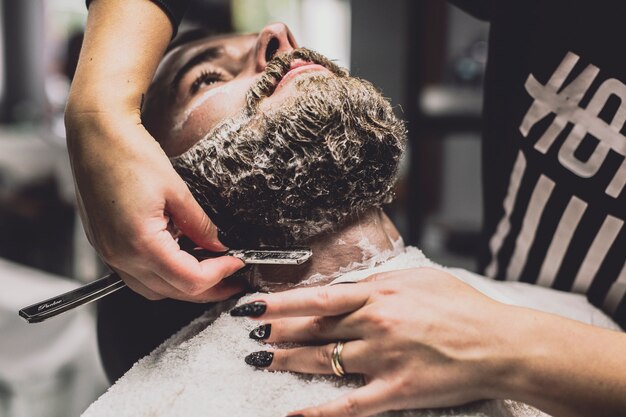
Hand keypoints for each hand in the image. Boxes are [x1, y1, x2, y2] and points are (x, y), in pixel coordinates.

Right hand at [65, 0, 244, 301]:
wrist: (95, 135)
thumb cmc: (128, 153)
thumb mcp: (176, 189)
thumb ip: (199, 225)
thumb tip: (217, 245)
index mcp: (140, 242)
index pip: (189, 279)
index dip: (219, 274)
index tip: (237, 262)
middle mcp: (120, 255)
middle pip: (173, 291)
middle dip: (208, 288)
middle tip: (232, 278)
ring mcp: (109, 253)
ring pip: (154, 290)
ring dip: (184, 286)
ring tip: (210, 270)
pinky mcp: (105, 245)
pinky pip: (137, 276)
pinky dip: (163, 274)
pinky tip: (180, 258)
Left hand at [238, 268, 511, 416]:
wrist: (500, 344)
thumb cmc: (463, 307)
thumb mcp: (420, 279)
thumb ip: (381, 282)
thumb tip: (350, 287)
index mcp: (379, 293)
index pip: (317, 297)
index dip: (281, 302)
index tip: (254, 305)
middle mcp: (375, 323)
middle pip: (314, 330)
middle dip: (278, 332)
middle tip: (252, 333)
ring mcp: (382, 359)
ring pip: (323, 362)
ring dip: (288, 361)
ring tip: (262, 359)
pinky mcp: (395, 391)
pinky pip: (348, 404)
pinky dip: (318, 410)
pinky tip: (293, 410)